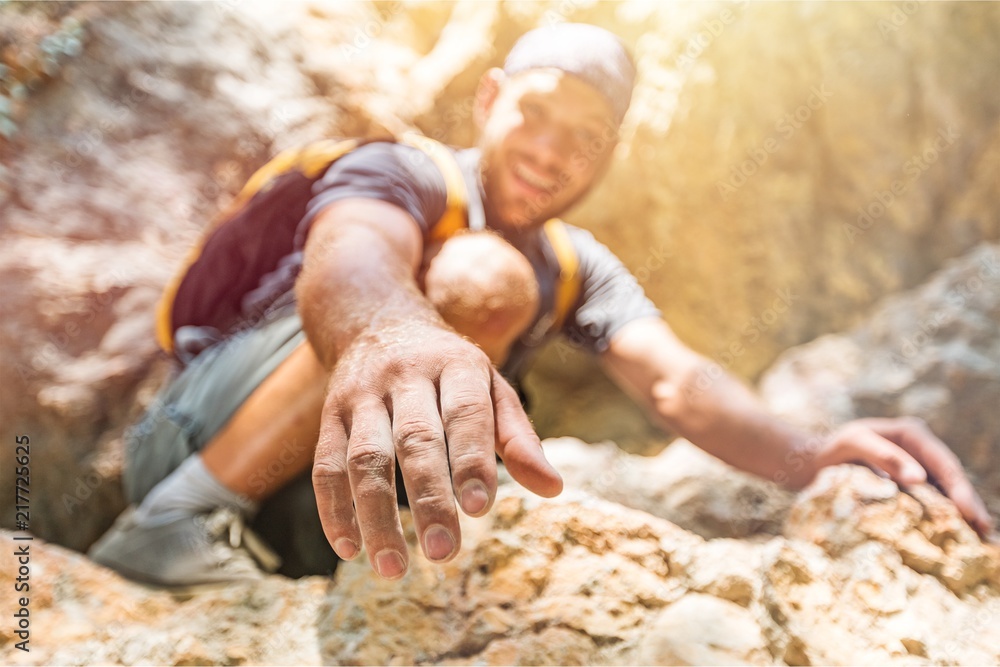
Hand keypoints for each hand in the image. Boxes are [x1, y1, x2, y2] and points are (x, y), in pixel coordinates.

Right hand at [311, 321, 562, 578]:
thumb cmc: (450, 370)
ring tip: (393, 568)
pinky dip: (334, 509)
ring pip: (364, 458)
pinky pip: (326, 464)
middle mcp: (405, 376)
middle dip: (428, 498)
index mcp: (455, 366)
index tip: (480, 510)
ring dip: (376, 516)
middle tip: (444, 553)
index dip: (471, 461)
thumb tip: (553, 488)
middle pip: (414, 440)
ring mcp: (363, 395)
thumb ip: (519, 437)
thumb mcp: (491, 388)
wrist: (379, 322)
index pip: (464, 414)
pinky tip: (350, 549)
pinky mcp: (331, 415)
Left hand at [813, 417, 993, 536]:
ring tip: (980, 540)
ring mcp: (917, 465)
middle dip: (969, 504)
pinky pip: (933, 498)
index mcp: (911, 432)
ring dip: (963, 513)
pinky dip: (945, 515)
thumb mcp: (854, 443)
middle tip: (984, 532)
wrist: (814, 459)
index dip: (960, 489)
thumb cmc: (832, 448)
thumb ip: (885, 456)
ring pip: (947, 490)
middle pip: (952, 477)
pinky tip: (956, 535)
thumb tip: (919, 478)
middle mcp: (920, 447)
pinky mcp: (910, 483)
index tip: (970, 513)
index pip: (943, 463)